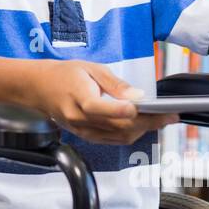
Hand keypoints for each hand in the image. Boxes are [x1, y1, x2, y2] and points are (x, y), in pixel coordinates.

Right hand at [27, 60, 178, 145]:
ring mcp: (82, 131)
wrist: (38, 88)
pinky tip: (142, 124)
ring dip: (142, 130)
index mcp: (80, 98)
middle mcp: (80, 120)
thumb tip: (138, 96)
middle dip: (148, 123)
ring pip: (119, 137)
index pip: (107, 110)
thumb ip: (115, 84)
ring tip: (161, 120)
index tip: (154, 108)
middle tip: (170, 116)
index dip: (130, 112)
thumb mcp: (91, 69)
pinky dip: (130, 133)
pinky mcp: (85, 136)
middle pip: (119, 128)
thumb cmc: (64, 75)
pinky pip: (112, 140)